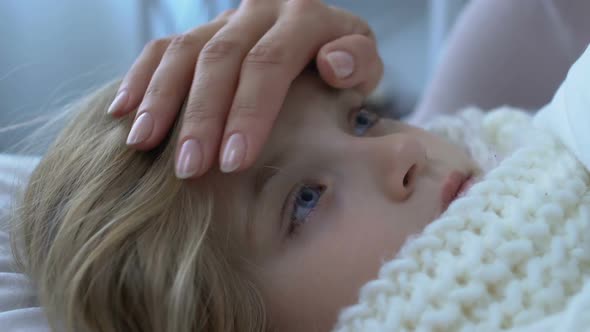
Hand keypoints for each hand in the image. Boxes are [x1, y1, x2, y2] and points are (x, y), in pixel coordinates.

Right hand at [109, 0, 382, 178]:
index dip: (249, 112)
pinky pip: (161, 48)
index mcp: (305, 16)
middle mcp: (259, 10)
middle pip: (220, 59)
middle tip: (188, 169)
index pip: (269, 63)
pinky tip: (124, 114)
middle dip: (201, 116)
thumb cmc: (341, 67)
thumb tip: (332, 62)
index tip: (233, 163)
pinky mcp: (199, 32)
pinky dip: (140, 80)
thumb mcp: (364, 65)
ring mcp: (224, 18)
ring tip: (142, 145)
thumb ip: (359, 62)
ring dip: (161, 100)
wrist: (318, 38)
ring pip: (183, 51)